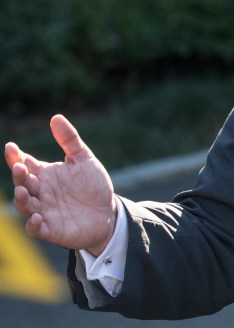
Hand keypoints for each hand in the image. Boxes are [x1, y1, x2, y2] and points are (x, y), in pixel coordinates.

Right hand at [4, 114, 115, 255]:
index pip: (25, 164)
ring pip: (25, 206)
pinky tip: (37, 217)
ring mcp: (43, 211)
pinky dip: (33, 224)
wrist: (107, 212)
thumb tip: (55, 117)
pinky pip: (37, 229)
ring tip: (23, 190)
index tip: (11, 147)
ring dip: (22, 199)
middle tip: (20, 167)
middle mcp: (40, 192)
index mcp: (44, 175)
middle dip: (19, 176)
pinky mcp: (51, 230)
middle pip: (23, 183)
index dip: (15, 157)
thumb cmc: (92, 186)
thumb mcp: (84, 160)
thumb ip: (70, 141)